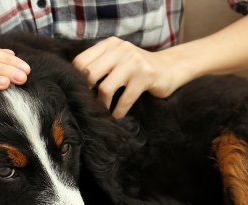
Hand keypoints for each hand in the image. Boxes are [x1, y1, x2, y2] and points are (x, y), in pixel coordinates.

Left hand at [72, 37, 187, 118]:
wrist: (170, 68)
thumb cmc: (138, 69)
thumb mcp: (118, 60)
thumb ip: (100, 65)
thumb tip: (76, 85)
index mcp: (110, 44)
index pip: (81, 61)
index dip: (77, 80)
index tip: (79, 93)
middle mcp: (120, 49)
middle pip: (90, 74)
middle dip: (87, 93)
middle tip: (89, 105)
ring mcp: (134, 62)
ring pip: (106, 88)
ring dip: (103, 105)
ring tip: (104, 112)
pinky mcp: (146, 76)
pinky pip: (125, 99)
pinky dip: (118, 111)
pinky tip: (117, 116)